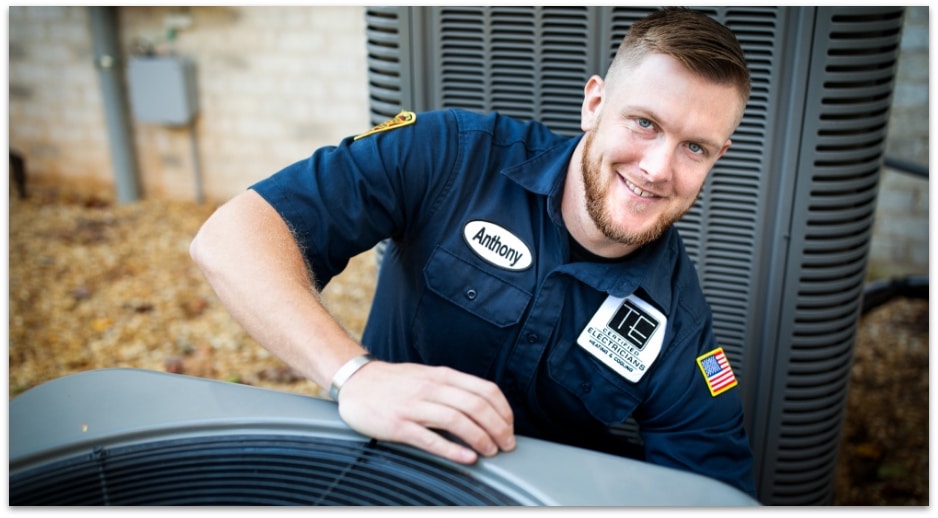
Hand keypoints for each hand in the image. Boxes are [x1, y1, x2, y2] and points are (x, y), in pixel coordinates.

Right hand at [336, 360, 515, 463]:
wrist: (356, 381)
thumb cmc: (395, 382)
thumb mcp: (428, 376)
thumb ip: (454, 388)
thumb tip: (485, 406)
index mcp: (442, 376)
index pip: (485, 390)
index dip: (503, 410)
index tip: (509, 427)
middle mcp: (431, 388)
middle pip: (476, 406)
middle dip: (498, 428)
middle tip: (507, 445)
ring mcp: (414, 406)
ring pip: (457, 421)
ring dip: (481, 438)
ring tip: (491, 452)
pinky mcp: (399, 425)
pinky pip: (430, 438)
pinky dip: (453, 450)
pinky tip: (467, 458)